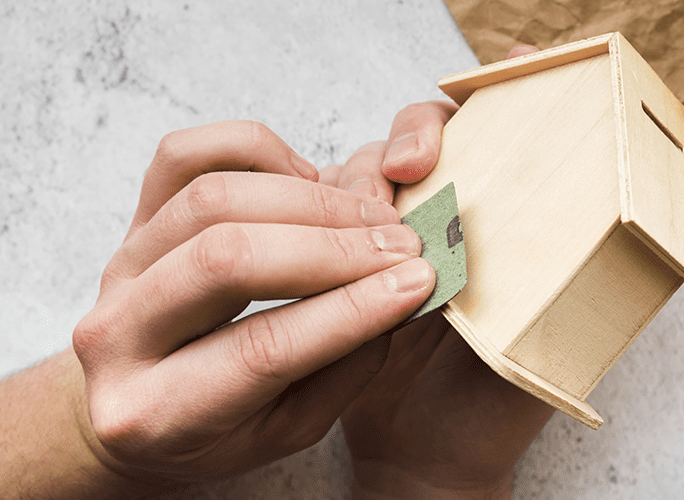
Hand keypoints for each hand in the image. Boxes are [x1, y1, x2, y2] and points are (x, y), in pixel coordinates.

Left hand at [72, 119, 437, 483]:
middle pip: (227, 258)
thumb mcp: (288, 427)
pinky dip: (255, 149)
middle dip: (333, 247)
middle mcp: (116, 332)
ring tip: (371, 220)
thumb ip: (343, 368)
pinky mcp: (132, 218)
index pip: (261, 349)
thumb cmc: (220, 426)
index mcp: (152, 410)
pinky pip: (182, 155)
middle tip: (404, 247)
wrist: (142, 398)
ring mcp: (119, 266)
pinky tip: (308, 177)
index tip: (417, 283)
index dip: (350, 310)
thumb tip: (400, 294)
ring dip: (310, 200)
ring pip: (211, 199)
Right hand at [342, 45, 552, 499]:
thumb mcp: (554, 345)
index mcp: (503, 227)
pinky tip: (328, 239)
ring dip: (361, 180)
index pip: (495, 140)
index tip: (484, 96)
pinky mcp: (342, 265)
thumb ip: (585, 291)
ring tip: (370, 223)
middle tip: (408, 168)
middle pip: (423, 141)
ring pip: (365, 170)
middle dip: (412, 137)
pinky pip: (321, 217)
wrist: (429, 461)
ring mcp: (391, 240)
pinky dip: (321, 213)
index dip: (488, 105)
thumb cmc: (497, 408)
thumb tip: (644, 242)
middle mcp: (447, 222)